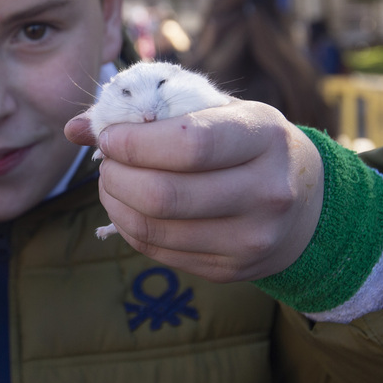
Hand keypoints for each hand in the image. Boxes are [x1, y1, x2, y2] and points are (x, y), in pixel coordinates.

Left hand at [64, 100, 322, 282]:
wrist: (307, 203)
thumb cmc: (247, 144)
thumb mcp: (216, 112)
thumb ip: (150, 112)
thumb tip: (75, 127)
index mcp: (264, 137)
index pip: (189, 144)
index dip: (135, 142)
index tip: (111, 137)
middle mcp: (266, 191)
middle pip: (164, 195)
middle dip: (117, 176)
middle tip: (107, 162)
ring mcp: (252, 238)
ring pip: (156, 229)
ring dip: (115, 203)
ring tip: (113, 182)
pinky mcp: (233, 270)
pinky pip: (160, 252)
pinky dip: (130, 228)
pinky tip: (130, 207)